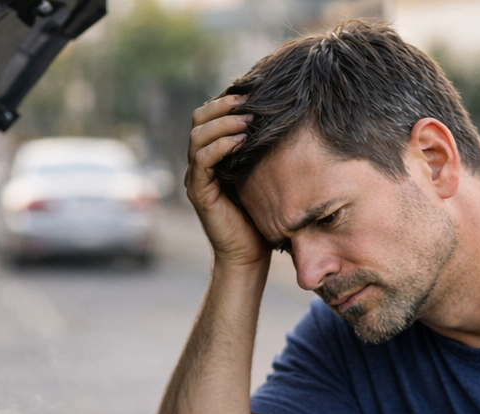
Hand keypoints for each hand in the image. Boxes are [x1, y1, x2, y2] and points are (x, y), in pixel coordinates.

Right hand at [185, 93, 268, 267]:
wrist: (250, 254)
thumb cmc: (260, 215)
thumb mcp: (263, 173)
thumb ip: (261, 148)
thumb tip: (282, 118)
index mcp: (212, 155)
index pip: (208, 115)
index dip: (226, 100)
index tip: (252, 93)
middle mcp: (200, 163)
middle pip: (198, 119)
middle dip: (223, 105)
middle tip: (248, 101)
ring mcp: (197, 177)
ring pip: (197, 136)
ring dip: (223, 123)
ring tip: (248, 120)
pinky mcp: (200, 193)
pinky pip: (202, 161)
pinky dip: (219, 146)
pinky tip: (241, 140)